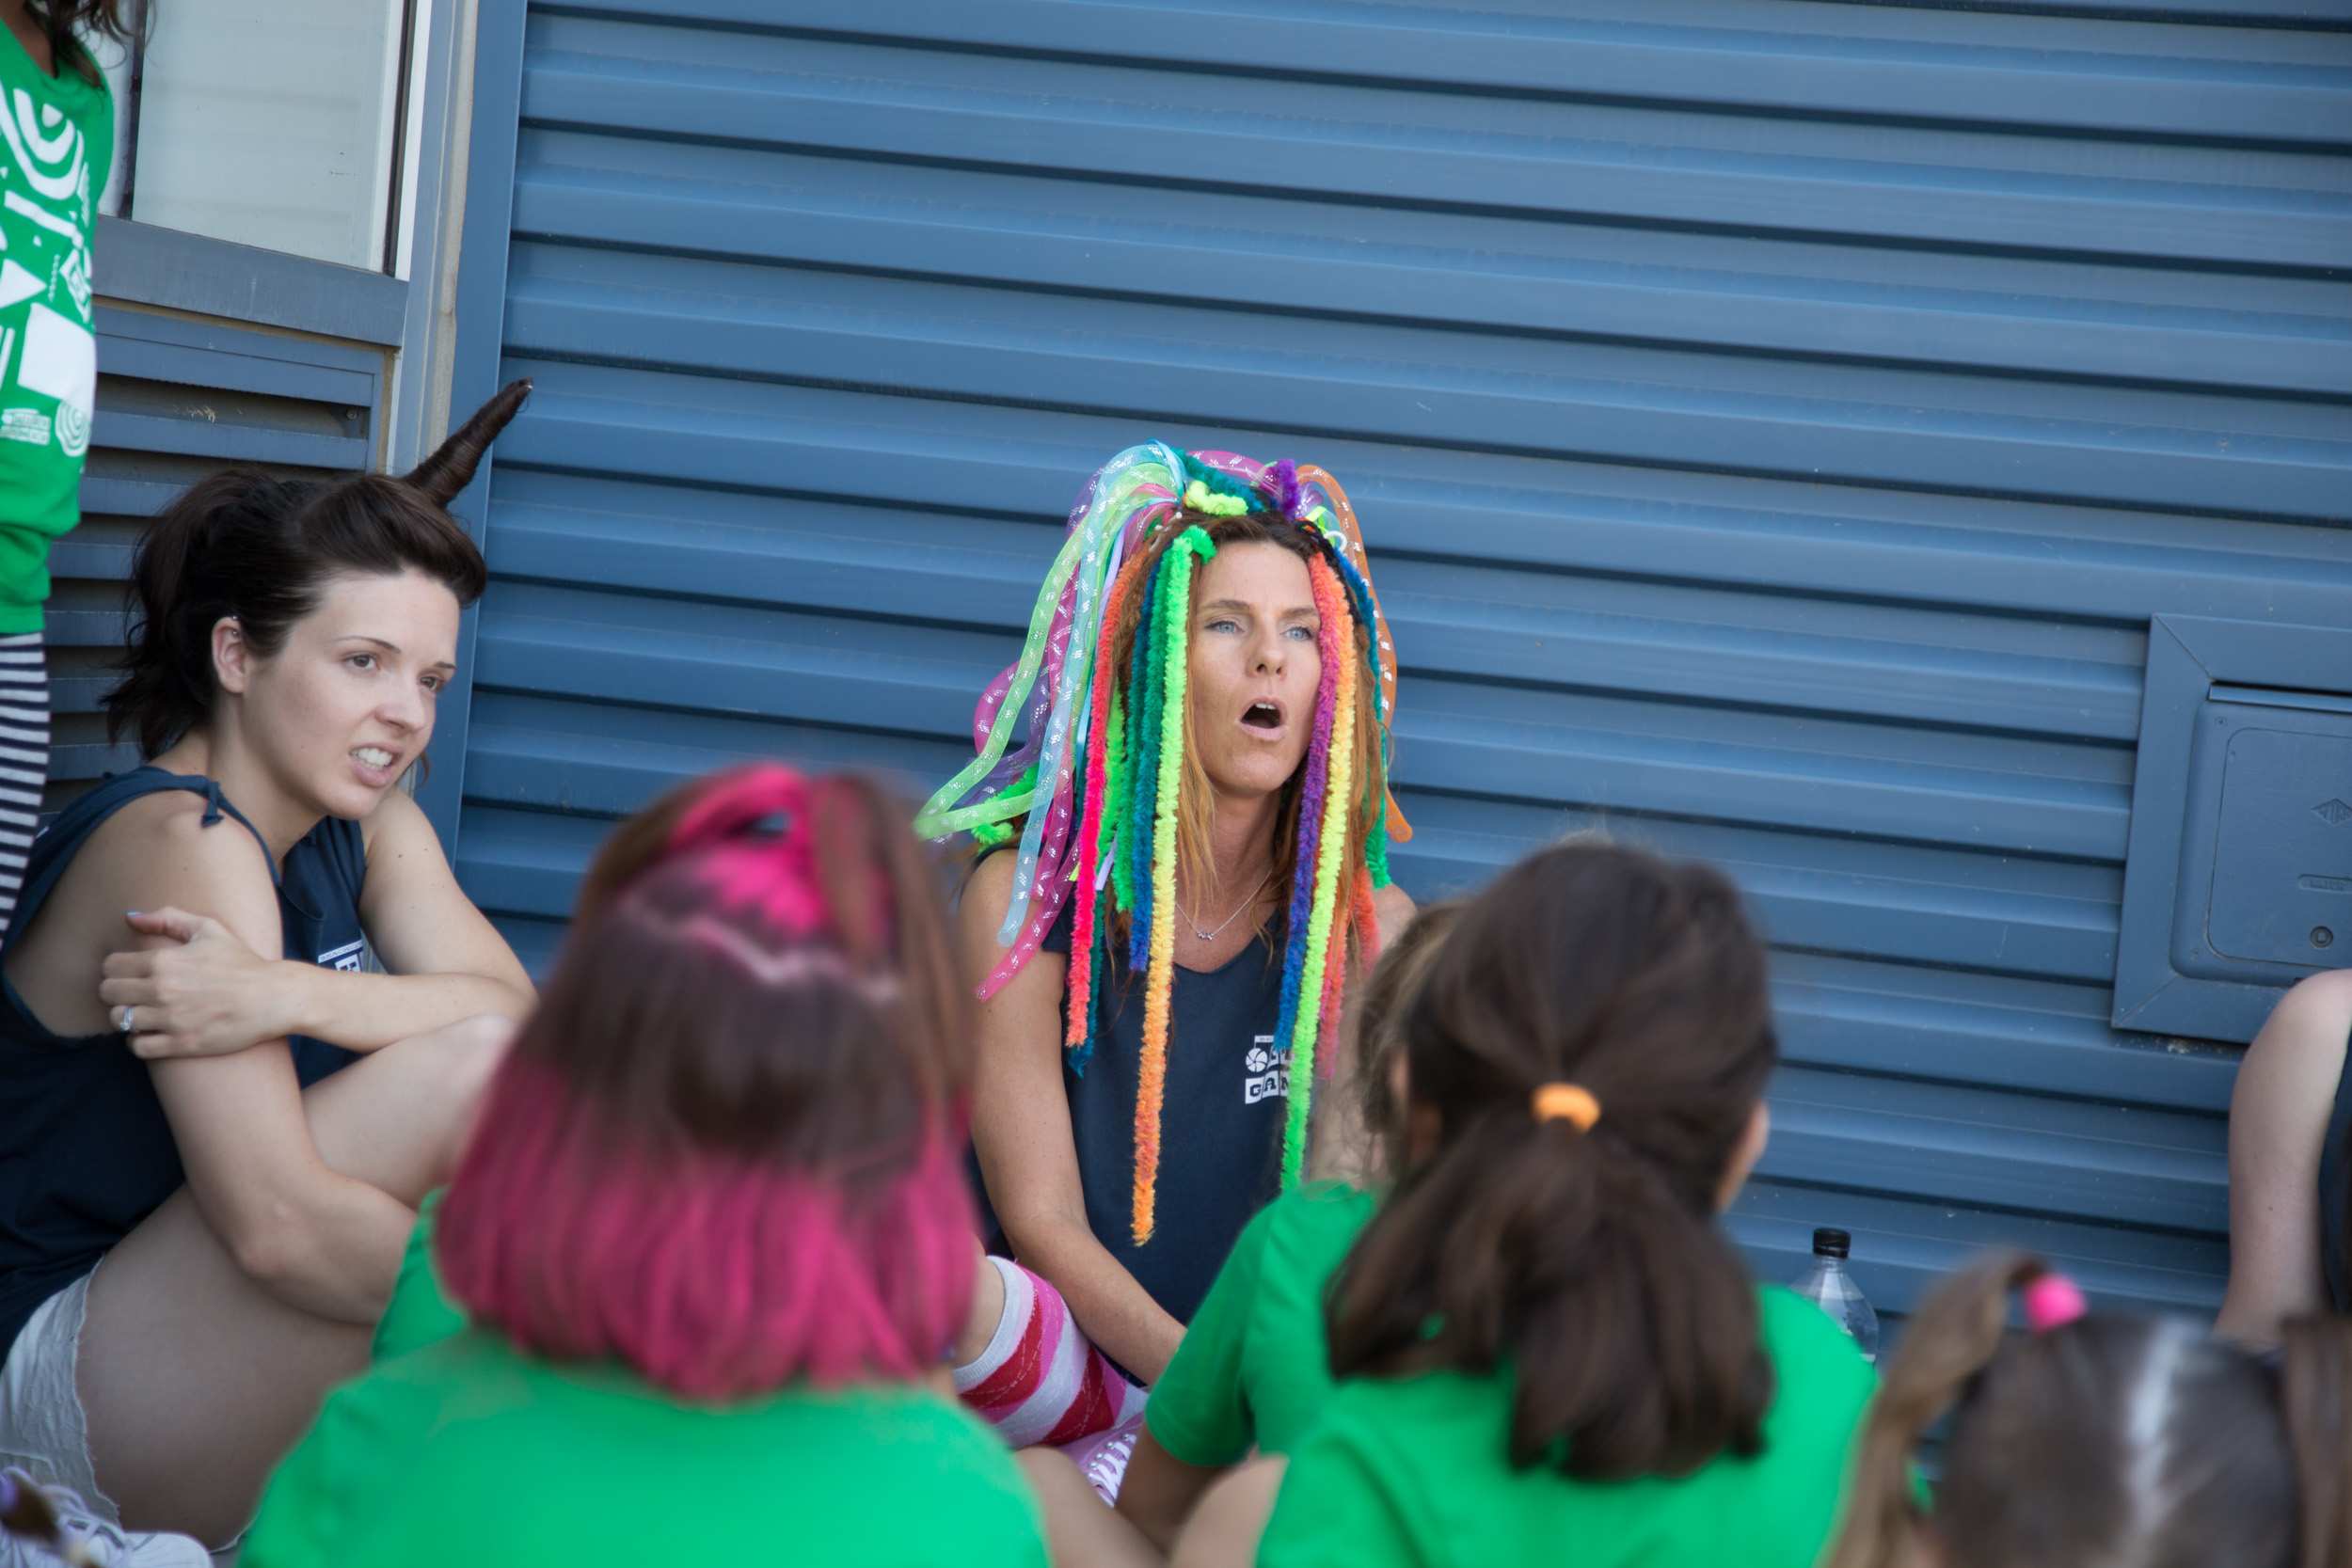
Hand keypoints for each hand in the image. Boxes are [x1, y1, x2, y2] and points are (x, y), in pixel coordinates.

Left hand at [99, 907, 295, 1058]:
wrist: (274, 997)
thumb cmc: (242, 962)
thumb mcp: (209, 929)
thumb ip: (167, 919)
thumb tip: (130, 918)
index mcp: (163, 960)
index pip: (110, 966)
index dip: (116, 969)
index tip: (130, 974)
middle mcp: (161, 990)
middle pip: (108, 993)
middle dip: (117, 993)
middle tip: (135, 994)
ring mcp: (170, 1019)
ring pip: (120, 1021)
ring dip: (128, 1017)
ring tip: (145, 1014)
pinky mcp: (181, 1044)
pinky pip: (137, 1047)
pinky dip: (140, 1041)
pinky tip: (154, 1033)